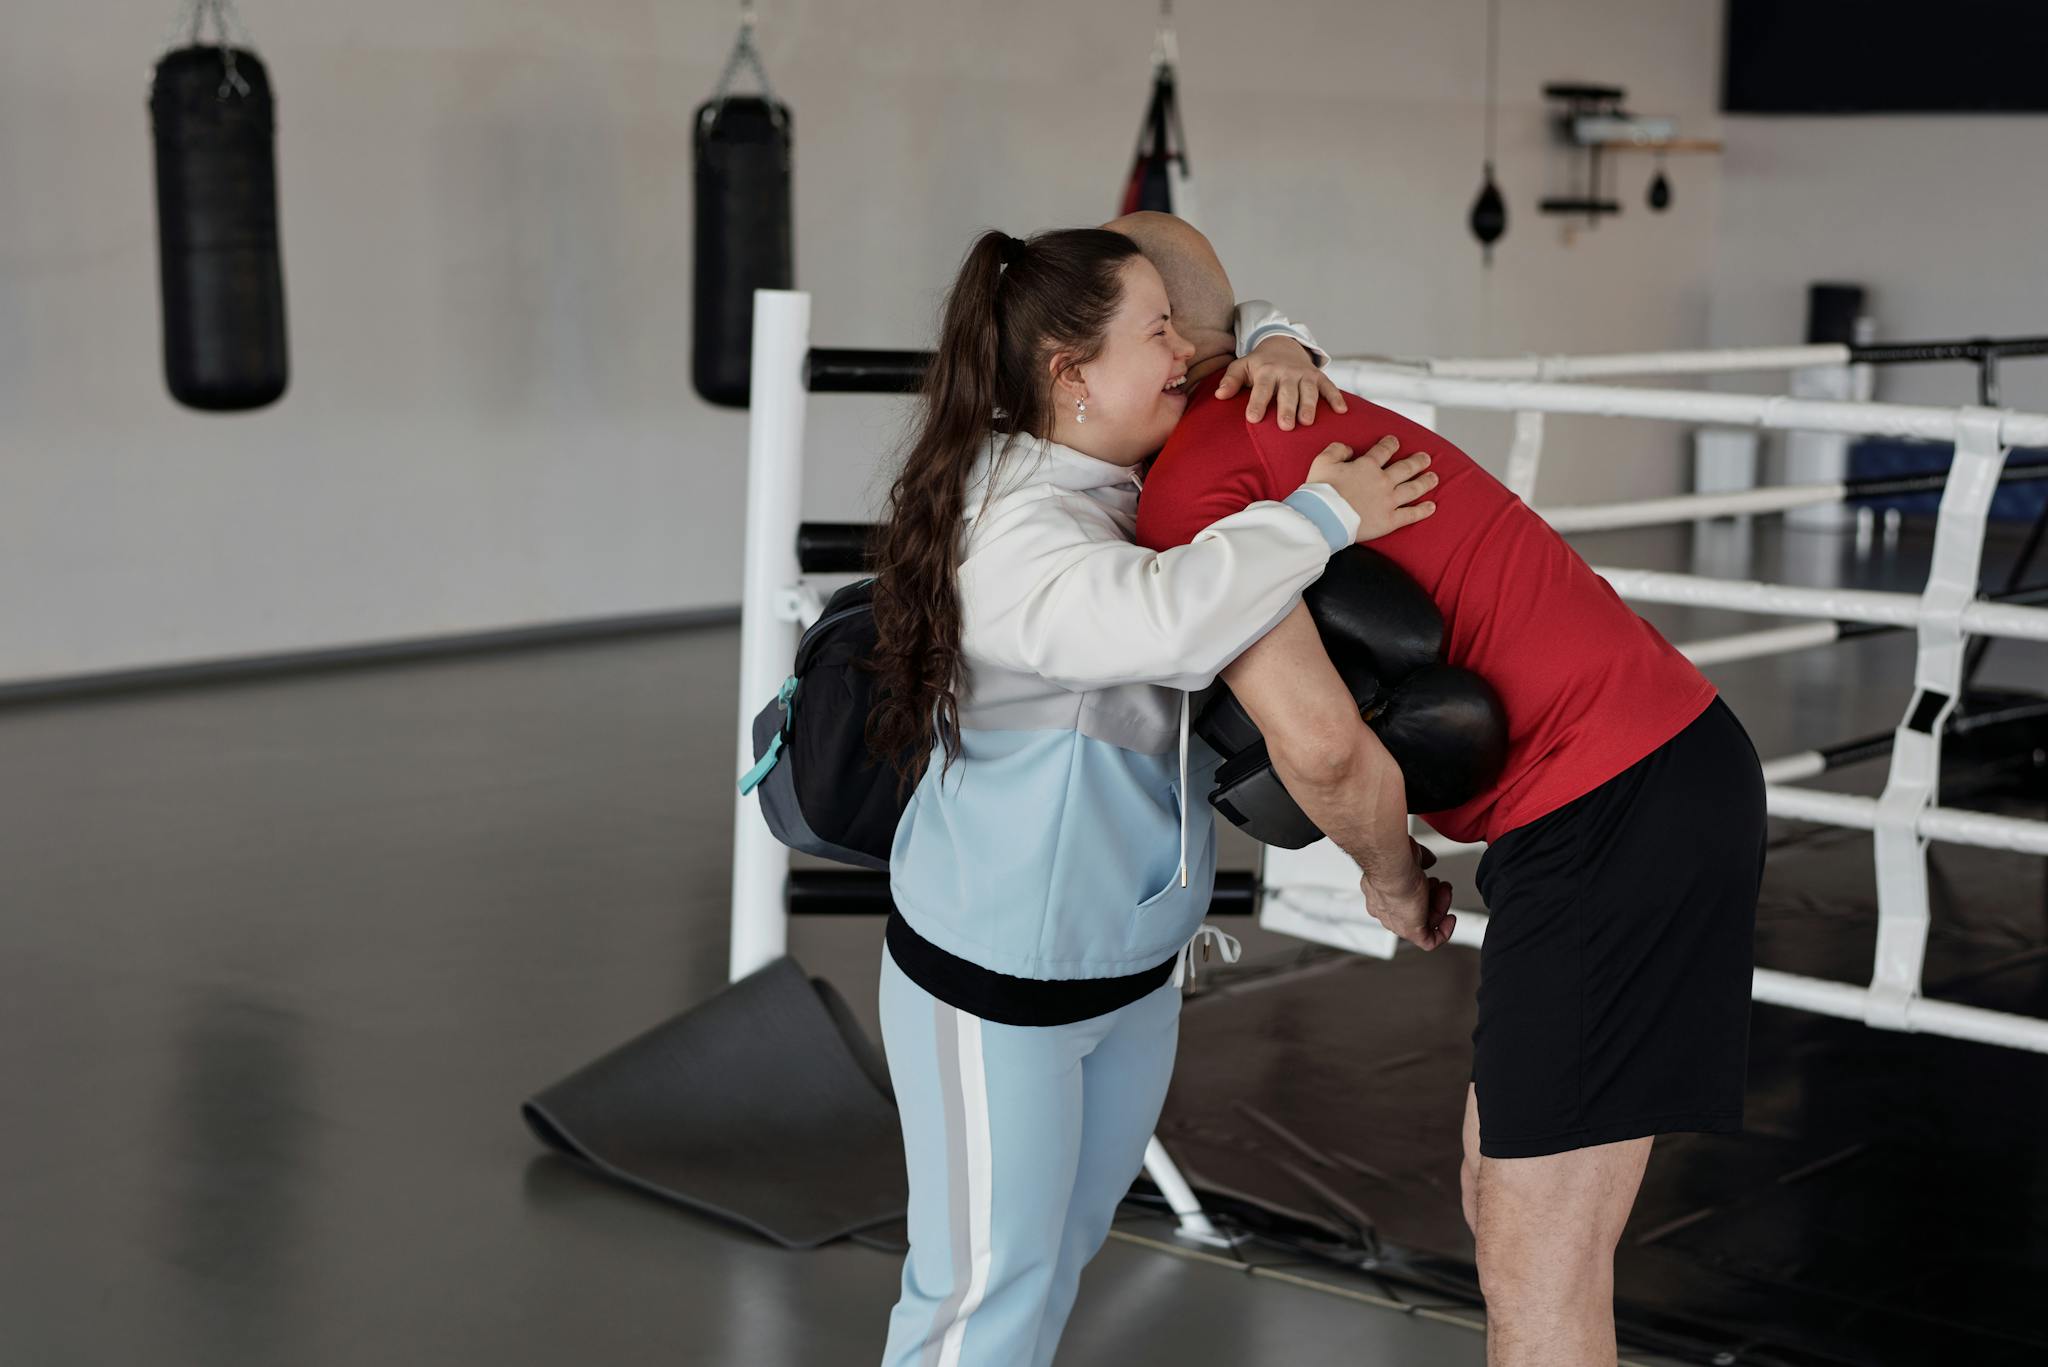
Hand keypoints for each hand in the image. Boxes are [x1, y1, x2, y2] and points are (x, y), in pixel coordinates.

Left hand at [1215, 336, 1348, 430]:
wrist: (1282, 345)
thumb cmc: (1259, 364)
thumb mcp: (1241, 367)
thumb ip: (1230, 381)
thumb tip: (1219, 395)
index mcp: (1266, 371)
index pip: (1261, 389)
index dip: (1257, 403)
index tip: (1253, 418)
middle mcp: (1286, 372)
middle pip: (1287, 392)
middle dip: (1287, 408)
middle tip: (1286, 426)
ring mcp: (1304, 374)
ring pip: (1308, 390)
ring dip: (1309, 405)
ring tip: (1307, 422)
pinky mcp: (1318, 376)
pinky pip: (1329, 386)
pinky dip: (1336, 397)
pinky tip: (1342, 411)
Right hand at [1305, 436, 1438, 541]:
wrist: (1323, 518)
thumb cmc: (1320, 490)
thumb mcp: (1322, 461)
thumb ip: (1337, 450)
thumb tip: (1350, 450)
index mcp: (1367, 466)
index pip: (1384, 450)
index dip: (1391, 444)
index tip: (1395, 441)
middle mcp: (1382, 481)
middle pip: (1406, 468)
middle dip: (1418, 461)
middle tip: (1426, 458)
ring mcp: (1388, 501)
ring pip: (1413, 488)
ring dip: (1426, 482)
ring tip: (1434, 478)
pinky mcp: (1389, 520)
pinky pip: (1411, 514)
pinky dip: (1423, 510)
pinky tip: (1432, 506)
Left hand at [1360, 841, 1455, 950]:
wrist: (1391, 867)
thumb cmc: (1394, 858)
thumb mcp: (1410, 854)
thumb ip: (1420, 860)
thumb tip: (1429, 860)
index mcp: (1378, 891)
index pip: (1400, 899)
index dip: (1421, 890)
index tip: (1433, 881)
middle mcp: (1384, 908)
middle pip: (1413, 910)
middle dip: (1432, 897)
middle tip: (1442, 885)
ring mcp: (1395, 922)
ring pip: (1422, 923)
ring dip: (1440, 907)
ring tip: (1446, 891)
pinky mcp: (1409, 932)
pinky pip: (1429, 941)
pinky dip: (1444, 932)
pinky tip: (1450, 918)